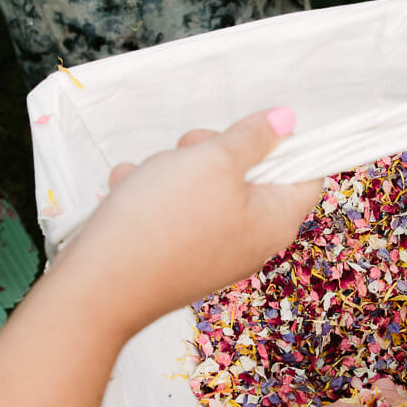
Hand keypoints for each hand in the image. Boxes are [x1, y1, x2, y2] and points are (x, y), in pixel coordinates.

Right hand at [54, 108, 318, 338]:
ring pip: (203, 189)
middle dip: (213, 152)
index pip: (308, 176)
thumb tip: (285, 121)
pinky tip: (126, 195)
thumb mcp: (213, 160)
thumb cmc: (162, 221)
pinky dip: (149, 198)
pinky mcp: (177, 258)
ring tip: (146, 178)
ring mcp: (212, 252)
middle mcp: (250, 242)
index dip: (286, 146)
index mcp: (275, 220)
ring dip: (172, 171)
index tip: (251, 131)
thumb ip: (253, 137)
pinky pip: (172, 214)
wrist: (98, 286)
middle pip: (249, 177)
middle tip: (188, 151)